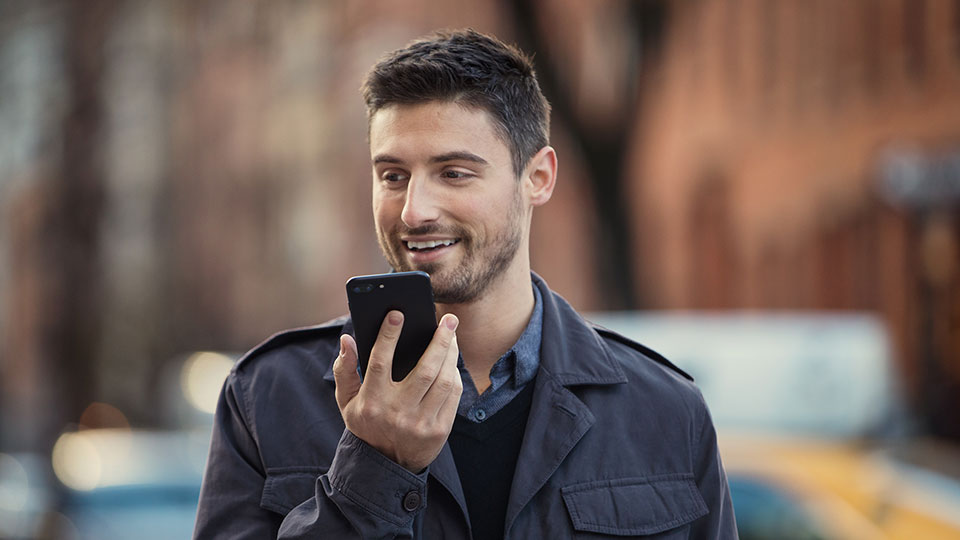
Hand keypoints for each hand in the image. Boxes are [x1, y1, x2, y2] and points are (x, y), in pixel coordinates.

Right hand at [333, 311, 461, 471]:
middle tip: (448, 319)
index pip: (380, 362)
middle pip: (424, 369)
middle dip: (439, 340)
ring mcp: (420, 423)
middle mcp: (397, 412)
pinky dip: (455, 375)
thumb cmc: (367, 424)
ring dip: (451, 354)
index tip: (397, 314)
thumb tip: (346, 339)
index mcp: (371, 402)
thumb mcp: (347, 401)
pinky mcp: (439, 430)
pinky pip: (453, 395)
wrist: (387, 464)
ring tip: (452, 336)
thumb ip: (344, 370)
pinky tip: (452, 362)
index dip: (388, 336)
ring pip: (444, 381)